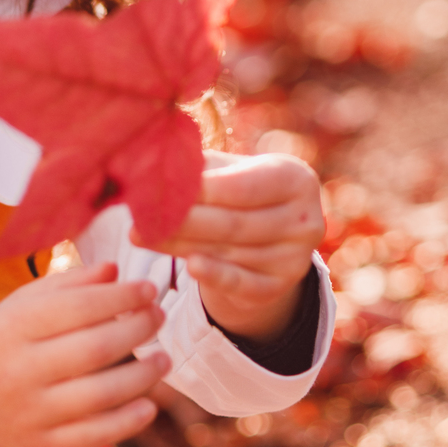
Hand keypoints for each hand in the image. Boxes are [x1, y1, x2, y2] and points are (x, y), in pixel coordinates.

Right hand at [0, 262, 168, 446]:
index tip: (149, 288)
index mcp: (13, 327)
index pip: (77, 307)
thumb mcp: (19, 307)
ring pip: (99, 395)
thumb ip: (66, 285)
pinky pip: (94, 436)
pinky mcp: (44, 446)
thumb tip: (114, 270)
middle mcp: (20, 370)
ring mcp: (32, 412)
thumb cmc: (0, 345)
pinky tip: (149, 405)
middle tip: (159, 317)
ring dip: (141, 376)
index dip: (120, 296)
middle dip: (137, 329)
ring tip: (164, 358)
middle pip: (93, 349)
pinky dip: (127, 422)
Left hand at [133, 150, 323, 342]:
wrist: (270, 236)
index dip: (202, 190)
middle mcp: (305, 219)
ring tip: (141, 236)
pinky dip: (214, 275)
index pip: (243, 187)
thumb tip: (156, 159)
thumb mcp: (231, 171)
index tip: (162, 188)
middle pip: (234, 222)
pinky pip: (242, 283)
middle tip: (142, 216)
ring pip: (229, 252)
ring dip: (181, 245)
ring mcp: (296, 257)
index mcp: (296, 178)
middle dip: (183, 220)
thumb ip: (203, 167)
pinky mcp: (280, 287)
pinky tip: (187, 265)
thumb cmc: (242, 190)